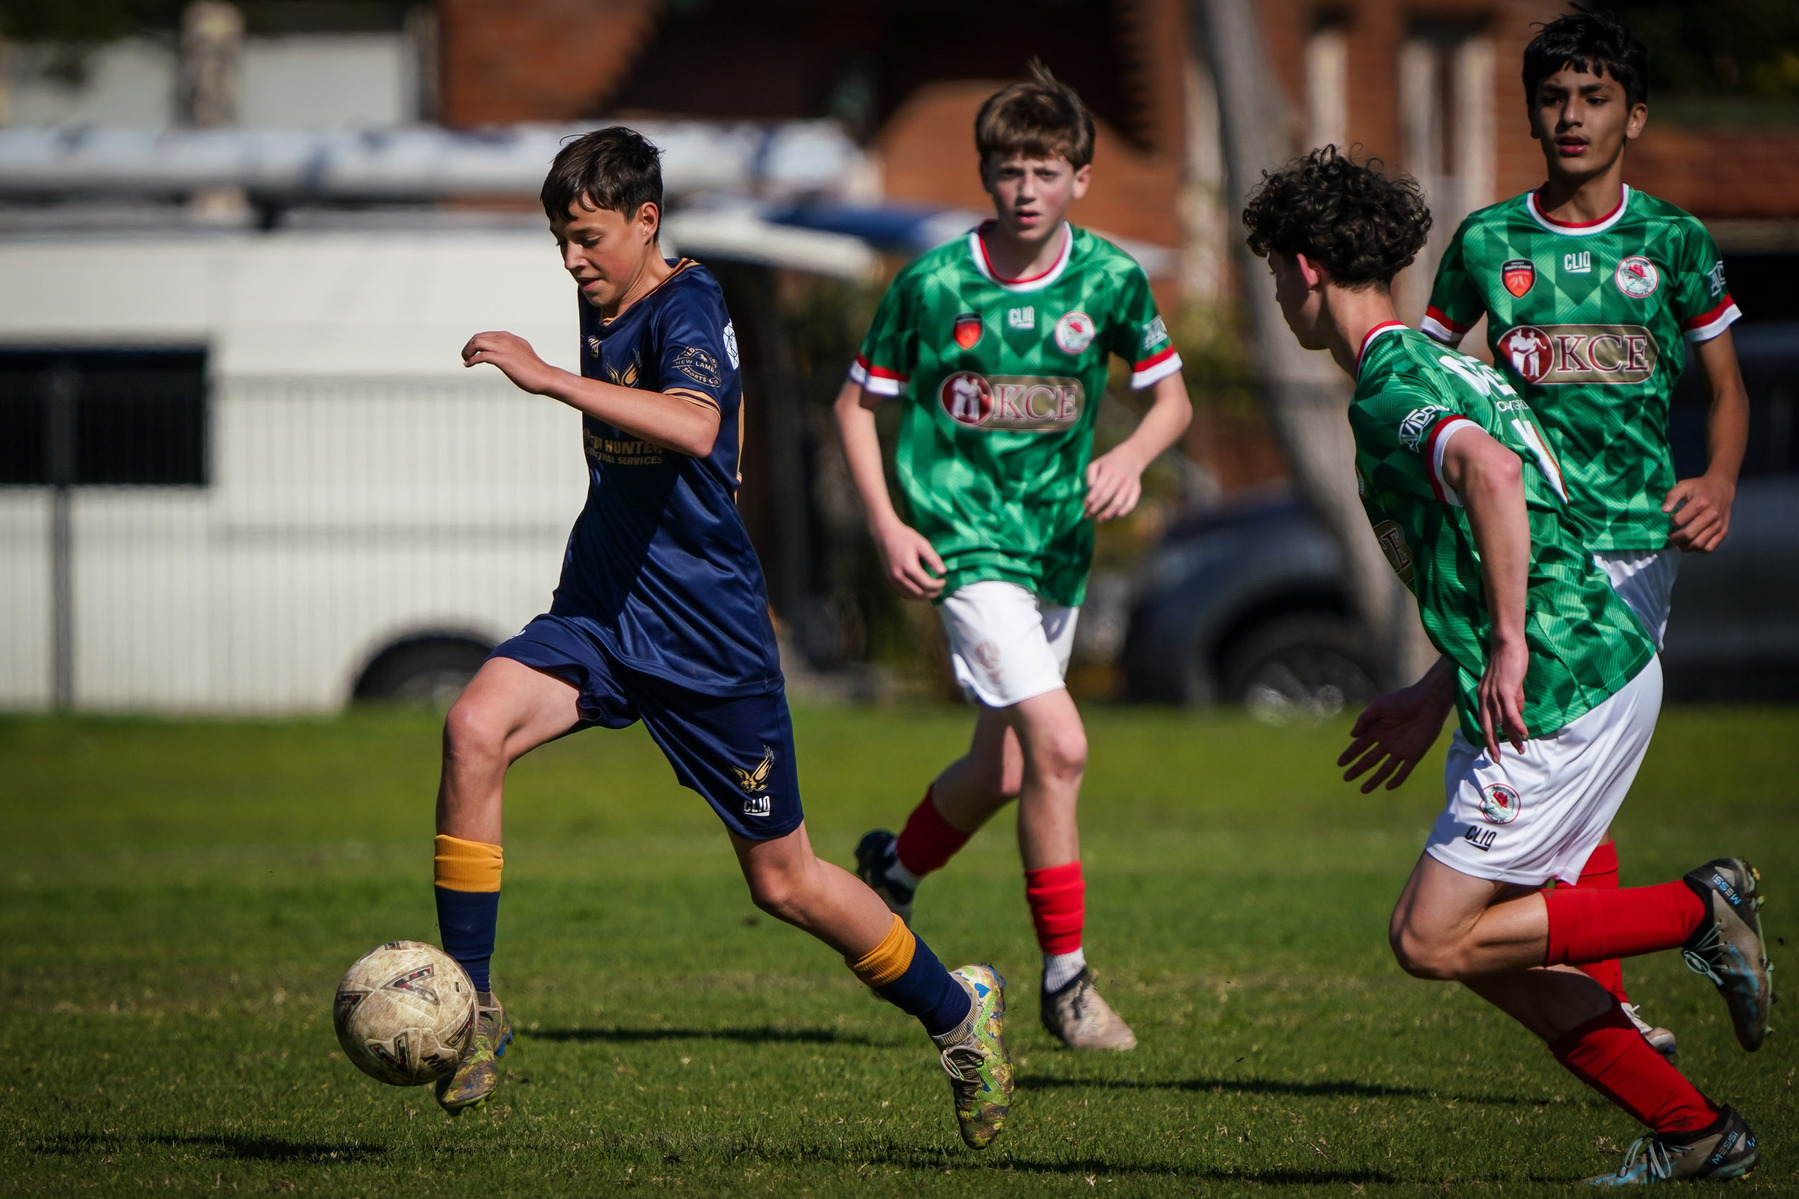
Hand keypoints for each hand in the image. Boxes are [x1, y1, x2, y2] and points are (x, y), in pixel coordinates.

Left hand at [462, 331, 562, 394]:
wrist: (545, 377)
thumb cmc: (535, 370)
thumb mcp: (522, 355)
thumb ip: (511, 352)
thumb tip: (501, 357)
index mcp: (510, 337)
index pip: (486, 335)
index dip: (475, 343)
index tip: (471, 352)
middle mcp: (506, 339)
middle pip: (478, 337)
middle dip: (469, 346)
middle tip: (465, 357)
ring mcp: (504, 348)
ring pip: (477, 343)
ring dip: (468, 351)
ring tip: (466, 360)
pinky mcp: (502, 359)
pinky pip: (481, 356)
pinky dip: (472, 360)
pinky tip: (468, 365)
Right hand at [873, 518, 945, 599]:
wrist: (884, 534)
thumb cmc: (905, 537)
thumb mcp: (922, 544)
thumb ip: (933, 559)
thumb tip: (943, 572)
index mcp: (908, 567)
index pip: (927, 584)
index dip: (938, 585)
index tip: (944, 581)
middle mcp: (899, 576)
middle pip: (919, 593)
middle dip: (932, 593)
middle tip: (940, 589)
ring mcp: (892, 579)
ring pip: (910, 596)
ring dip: (922, 596)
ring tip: (932, 591)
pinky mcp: (889, 580)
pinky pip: (902, 593)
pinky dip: (913, 595)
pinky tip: (919, 590)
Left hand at [1084, 447, 1144, 521]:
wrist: (1130, 457)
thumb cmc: (1108, 463)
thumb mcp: (1096, 464)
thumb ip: (1090, 476)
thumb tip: (1090, 490)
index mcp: (1109, 470)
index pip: (1098, 488)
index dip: (1090, 499)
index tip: (1084, 506)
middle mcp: (1121, 477)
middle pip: (1107, 497)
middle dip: (1096, 508)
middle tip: (1088, 515)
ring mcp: (1130, 484)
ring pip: (1119, 503)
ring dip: (1108, 514)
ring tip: (1099, 519)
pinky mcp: (1137, 489)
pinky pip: (1130, 505)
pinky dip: (1122, 513)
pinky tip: (1113, 517)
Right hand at [1338, 674, 1453, 792]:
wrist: (1429, 702)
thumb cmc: (1403, 700)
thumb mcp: (1379, 706)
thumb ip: (1364, 719)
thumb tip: (1352, 736)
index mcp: (1377, 730)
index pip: (1360, 746)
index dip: (1350, 754)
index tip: (1340, 764)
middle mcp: (1387, 741)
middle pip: (1369, 759)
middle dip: (1358, 769)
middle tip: (1346, 778)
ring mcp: (1401, 749)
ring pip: (1385, 769)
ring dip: (1374, 779)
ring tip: (1363, 790)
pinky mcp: (1414, 754)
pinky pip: (1404, 770)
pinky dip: (1397, 779)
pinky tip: (1388, 787)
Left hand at [1476, 638, 1528, 759]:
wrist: (1507, 645)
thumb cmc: (1509, 664)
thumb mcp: (1509, 688)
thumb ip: (1512, 704)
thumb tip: (1516, 720)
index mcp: (1482, 698)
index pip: (1484, 722)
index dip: (1488, 738)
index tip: (1492, 751)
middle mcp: (1484, 698)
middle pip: (1487, 727)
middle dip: (1492, 745)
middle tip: (1497, 760)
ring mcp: (1493, 695)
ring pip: (1501, 722)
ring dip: (1512, 737)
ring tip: (1520, 749)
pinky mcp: (1505, 690)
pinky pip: (1510, 712)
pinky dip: (1517, 724)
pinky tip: (1524, 734)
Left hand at [1664, 472, 1734, 552]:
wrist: (1721, 487)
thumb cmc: (1699, 487)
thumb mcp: (1684, 485)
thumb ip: (1671, 496)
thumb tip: (1664, 510)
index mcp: (1700, 504)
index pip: (1679, 521)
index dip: (1671, 522)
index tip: (1671, 520)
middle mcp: (1711, 516)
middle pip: (1689, 535)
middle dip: (1675, 538)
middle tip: (1670, 536)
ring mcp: (1718, 525)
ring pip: (1699, 544)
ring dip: (1684, 547)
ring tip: (1678, 542)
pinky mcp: (1723, 531)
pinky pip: (1709, 548)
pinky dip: (1698, 550)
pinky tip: (1691, 544)